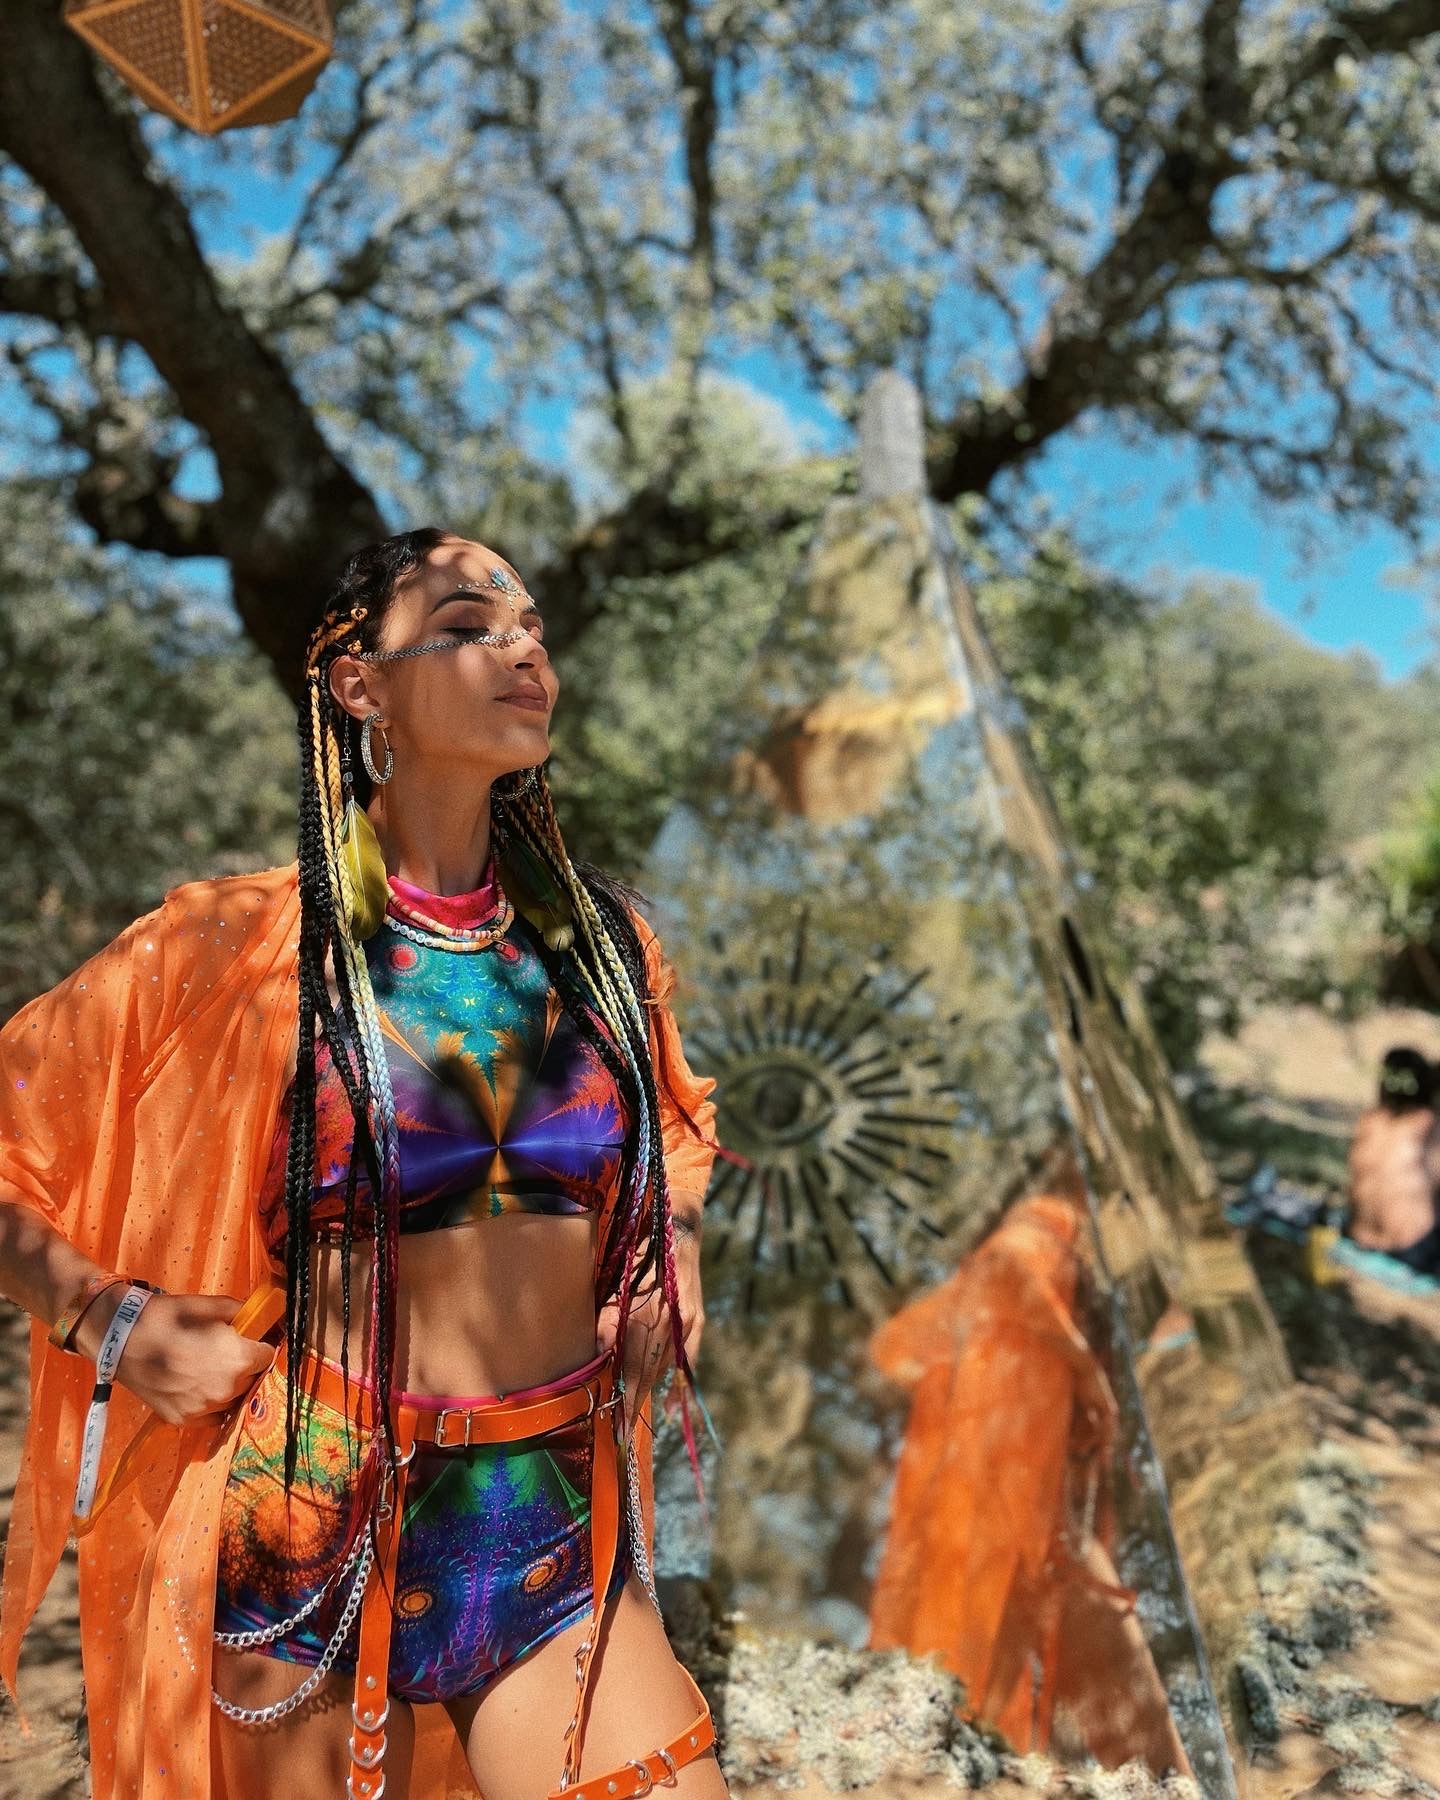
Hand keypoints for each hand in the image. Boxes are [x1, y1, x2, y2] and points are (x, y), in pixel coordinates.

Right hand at [75, 1289, 276, 1426]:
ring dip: (230, 1385)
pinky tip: (199, 1386)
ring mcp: (204, 1408)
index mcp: (239, 1359)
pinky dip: (211, 1403)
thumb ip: (243, 1313)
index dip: (261, 1345)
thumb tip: (263, 1317)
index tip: (252, 1340)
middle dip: (245, 1365)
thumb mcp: (211, 1305)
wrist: (120, 1338)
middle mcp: (227, 1389)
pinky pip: (212, 1415)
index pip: (268, 1355)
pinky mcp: (184, 1420)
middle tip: (228, 1352)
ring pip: (233, 1398)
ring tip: (211, 1369)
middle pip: (251, 1378)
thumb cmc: (168, 1316)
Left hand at [596, 1222, 703, 1408]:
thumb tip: (602, 1351)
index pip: (635, 1366)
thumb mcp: (617, 1279)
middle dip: (634, 1401)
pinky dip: (677, 1382)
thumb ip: (610, 1316)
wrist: (678, 1230)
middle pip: (650, 1372)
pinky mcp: (696, 1320)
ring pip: (665, 1366)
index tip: (617, 1423)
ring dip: (648, 1389)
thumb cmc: (638, 1250)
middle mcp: (671, 1321)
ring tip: (633, 1413)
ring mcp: (688, 1322)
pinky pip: (687, 1358)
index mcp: (649, 1312)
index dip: (626, 1396)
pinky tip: (673, 1407)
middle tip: (622, 1429)